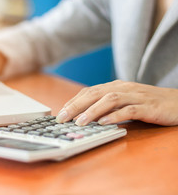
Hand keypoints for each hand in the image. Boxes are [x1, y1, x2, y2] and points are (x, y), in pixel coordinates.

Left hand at [56, 80, 177, 125]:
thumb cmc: (148, 104)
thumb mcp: (124, 102)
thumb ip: (107, 106)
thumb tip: (84, 116)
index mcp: (115, 86)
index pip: (89, 91)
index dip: (73, 101)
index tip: (60, 112)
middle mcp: (123, 88)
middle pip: (95, 93)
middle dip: (76, 105)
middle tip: (62, 117)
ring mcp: (136, 96)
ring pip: (109, 100)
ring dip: (92, 111)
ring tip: (79, 122)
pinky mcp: (148, 106)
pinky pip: (129, 110)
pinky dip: (115, 116)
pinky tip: (104, 123)